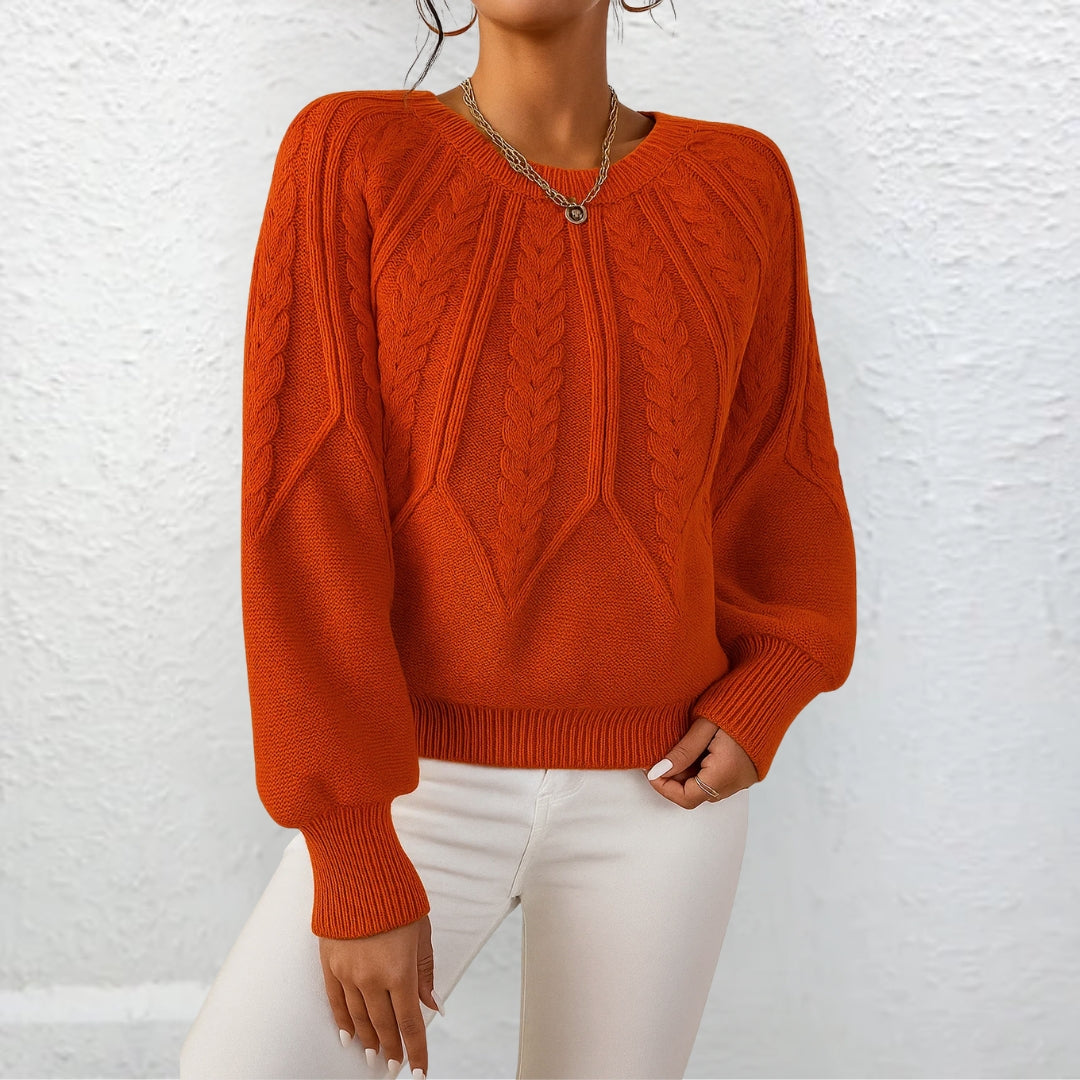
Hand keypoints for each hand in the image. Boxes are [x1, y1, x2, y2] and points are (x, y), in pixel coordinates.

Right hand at [319, 912, 439, 1077]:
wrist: (358, 871)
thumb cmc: (396, 896)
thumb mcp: (421, 931)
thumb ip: (425, 970)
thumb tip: (433, 1004)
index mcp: (400, 971)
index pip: (410, 1023)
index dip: (416, 1051)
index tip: (420, 1071)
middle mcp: (372, 978)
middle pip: (383, 1025)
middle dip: (391, 1047)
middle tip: (394, 1064)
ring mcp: (348, 973)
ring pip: (359, 1018)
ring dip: (368, 1039)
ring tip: (374, 1054)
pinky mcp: (329, 963)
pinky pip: (336, 1002)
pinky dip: (343, 1021)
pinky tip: (348, 1035)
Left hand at [644, 716, 758, 807]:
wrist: (770, 696)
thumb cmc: (738, 705)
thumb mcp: (704, 725)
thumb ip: (682, 751)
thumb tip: (658, 771)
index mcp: (726, 772)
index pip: (687, 798)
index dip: (664, 788)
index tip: (651, 770)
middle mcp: (737, 782)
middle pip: (696, 794)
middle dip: (674, 780)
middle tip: (660, 757)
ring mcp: (743, 779)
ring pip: (706, 788)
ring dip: (688, 775)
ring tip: (678, 749)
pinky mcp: (746, 772)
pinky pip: (718, 779)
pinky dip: (702, 771)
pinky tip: (696, 749)